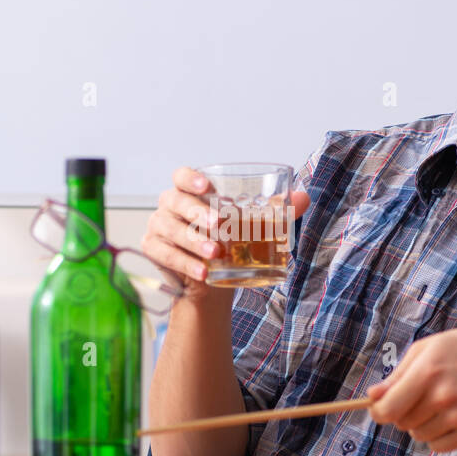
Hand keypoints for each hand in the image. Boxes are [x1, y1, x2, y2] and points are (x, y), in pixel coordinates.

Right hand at [141, 167, 310, 302]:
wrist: (213, 279)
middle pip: (175, 202)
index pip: (181, 176)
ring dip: (194, 242)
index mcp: (189, 191)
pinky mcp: (152, 250)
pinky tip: (202, 272)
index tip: (206, 187)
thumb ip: (276, 210)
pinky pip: (165, 255)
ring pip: (171, 230)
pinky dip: (185, 264)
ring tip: (216, 254)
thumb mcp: (252, 225)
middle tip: (218, 225)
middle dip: (196, 213)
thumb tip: (304, 197)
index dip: (190, 178)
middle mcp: (169, 205)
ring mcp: (158, 227)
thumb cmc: (229, 242)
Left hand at [365, 317, 456, 452]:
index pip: (389, 408)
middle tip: (419, 398)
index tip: (378, 409)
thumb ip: (398, 374)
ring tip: (439, 404)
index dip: (378, 412)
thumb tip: (372, 396)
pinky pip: (438, 446)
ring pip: (419, 435)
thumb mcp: (429, 349)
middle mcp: (443, 396)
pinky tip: (448, 419)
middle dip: (403, 413)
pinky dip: (437, 437)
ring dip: (421, 424)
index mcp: (428, 372)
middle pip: (402, 423)